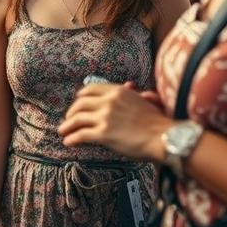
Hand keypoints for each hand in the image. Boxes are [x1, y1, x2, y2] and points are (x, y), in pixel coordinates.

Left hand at [58, 82, 172, 161]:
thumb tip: (129, 85)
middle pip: (80, 104)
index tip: (77, 101)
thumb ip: (131, 94)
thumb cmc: (157, 123)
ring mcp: (105, 117)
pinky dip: (72, 138)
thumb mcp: (143, 100)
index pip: (91, 89)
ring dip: (67, 126)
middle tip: (67, 119)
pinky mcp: (104, 133)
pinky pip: (81, 135)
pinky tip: (69, 142)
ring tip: (63, 132)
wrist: (163, 137)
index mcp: (117, 91)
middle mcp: (108, 101)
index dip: (81, 96)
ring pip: (77, 119)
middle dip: (71, 112)